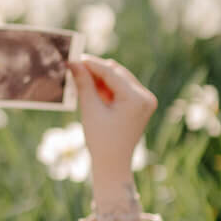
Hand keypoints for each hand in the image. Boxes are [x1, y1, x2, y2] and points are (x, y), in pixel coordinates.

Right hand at [66, 55, 156, 201]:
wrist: (113, 164)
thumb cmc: (101, 141)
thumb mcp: (90, 110)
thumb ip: (84, 84)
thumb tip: (74, 63)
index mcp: (136, 100)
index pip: (111, 73)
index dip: (91, 64)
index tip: (74, 57)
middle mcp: (146, 97)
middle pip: (117, 72)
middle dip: (96, 69)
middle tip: (75, 65)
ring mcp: (146, 100)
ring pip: (120, 78)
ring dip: (101, 77)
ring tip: (80, 77)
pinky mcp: (142, 104)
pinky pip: (123, 88)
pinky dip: (108, 86)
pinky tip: (91, 86)